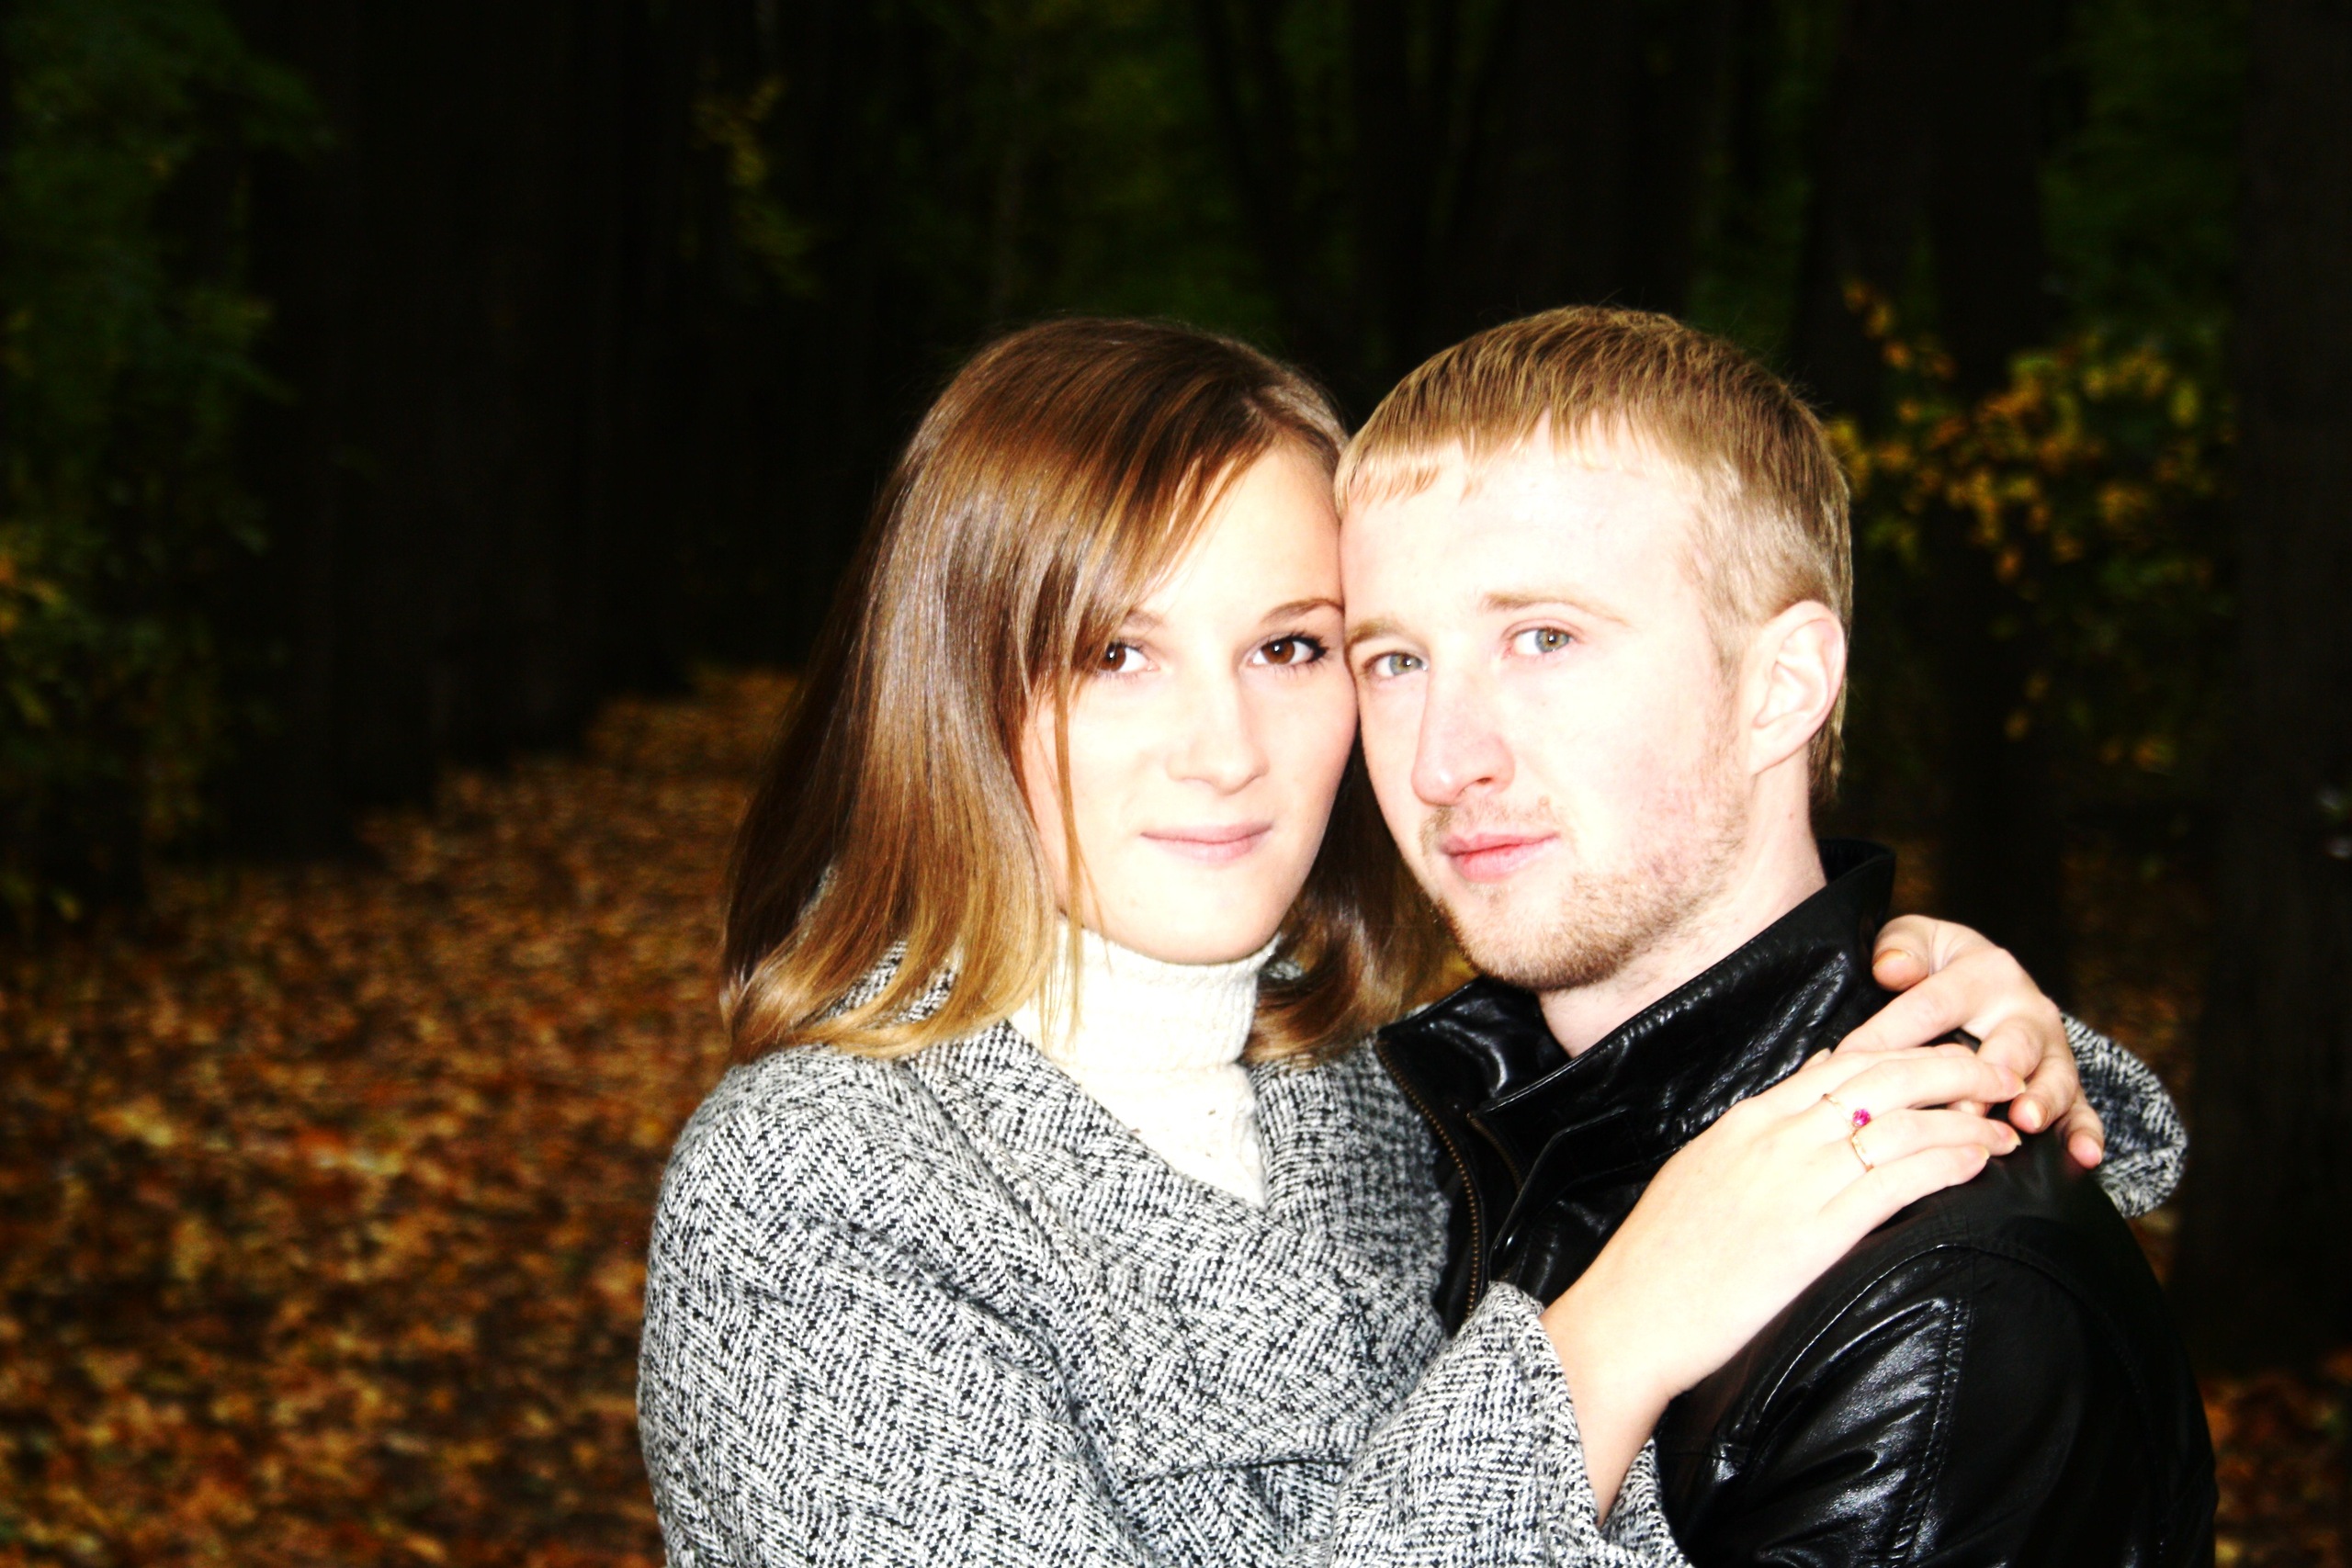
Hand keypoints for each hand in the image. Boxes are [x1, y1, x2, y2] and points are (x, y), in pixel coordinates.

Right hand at [1539, 1043, 2023, 1517]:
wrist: (1632, 1316)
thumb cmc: (1663, 1255)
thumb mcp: (1704, 1167)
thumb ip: (1761, 1124)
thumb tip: (1817, 1072)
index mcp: (1746, 1121)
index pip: (1842, 1063)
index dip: (1906, 1053)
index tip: (1948, 1060)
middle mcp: (1775, 1138)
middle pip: (1882, 1077)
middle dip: (1953, 1067)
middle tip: (1999, 1073)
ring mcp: (1795, 1183)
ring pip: (1900, 1124)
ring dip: (1965, 1119)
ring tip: (2005, 1128)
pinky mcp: (1814, 1235)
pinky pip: (1897, 1182)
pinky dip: (1948, 1163)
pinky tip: (1977, 1164)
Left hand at [1839, 914, 2104, 1169]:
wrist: (1984, 979)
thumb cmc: (1936, 965)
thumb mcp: (1915, 943)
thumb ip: (1900, 949)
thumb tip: (1890, 968)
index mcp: (1983, 972)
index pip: (1933, 1005)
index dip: (1891, 1033)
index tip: (1854, 1061)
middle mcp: (2025, 1010)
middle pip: (2010, 1042)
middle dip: (1989, 1073)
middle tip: (1966, 1101)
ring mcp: (2050, 1050)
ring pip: (2054, 1077)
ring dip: (2042, 1100)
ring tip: (2024, 1120)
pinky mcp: (2064, 1084)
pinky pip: (2083, 1111)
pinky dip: (2085, 1134)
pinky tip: (2083, 1156)